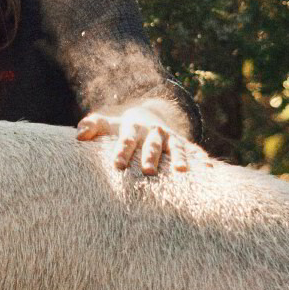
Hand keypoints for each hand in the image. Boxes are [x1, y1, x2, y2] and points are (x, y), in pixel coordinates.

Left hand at [75, 104, 210, 174]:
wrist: (147, 117)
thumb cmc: (120, 128)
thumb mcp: (105, 124)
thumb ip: (90, 126)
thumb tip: (79, 135)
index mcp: (133, 127)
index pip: (126, 140)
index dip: (122, 151)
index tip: (118, 165)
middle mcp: (154, 131)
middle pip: (152, 144)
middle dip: (151, 156)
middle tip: (148, 171)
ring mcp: (171, 137)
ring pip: (177, 147)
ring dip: (180, 158)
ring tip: (182, 172)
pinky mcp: (185, 144)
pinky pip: (195, 151)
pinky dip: (202, 159)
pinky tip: (209, 170)